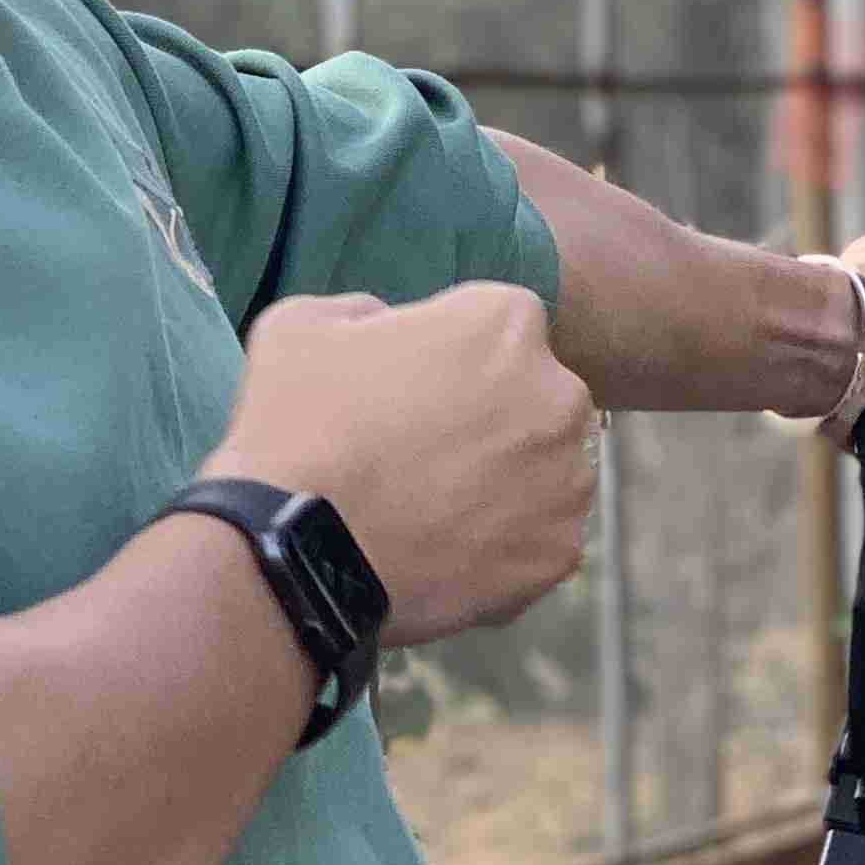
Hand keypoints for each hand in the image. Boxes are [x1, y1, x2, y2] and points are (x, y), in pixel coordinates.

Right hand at [204, 285, 595, 647]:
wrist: (298, 553)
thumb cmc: (297, 427)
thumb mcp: (306, 325)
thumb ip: (368, 311)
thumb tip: (388, 327)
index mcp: (507, 322)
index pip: (498, 324)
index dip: (452, 355)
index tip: (413, 389)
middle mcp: (560, 394)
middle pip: (535, 394)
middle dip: (493, 416)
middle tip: (425, 452)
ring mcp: (567, 479)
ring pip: (546, 468)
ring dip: (507, 479)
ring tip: (436, 508)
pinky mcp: (558, 552)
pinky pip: (539, 538)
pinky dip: (504, 546)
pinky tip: (447, 551)